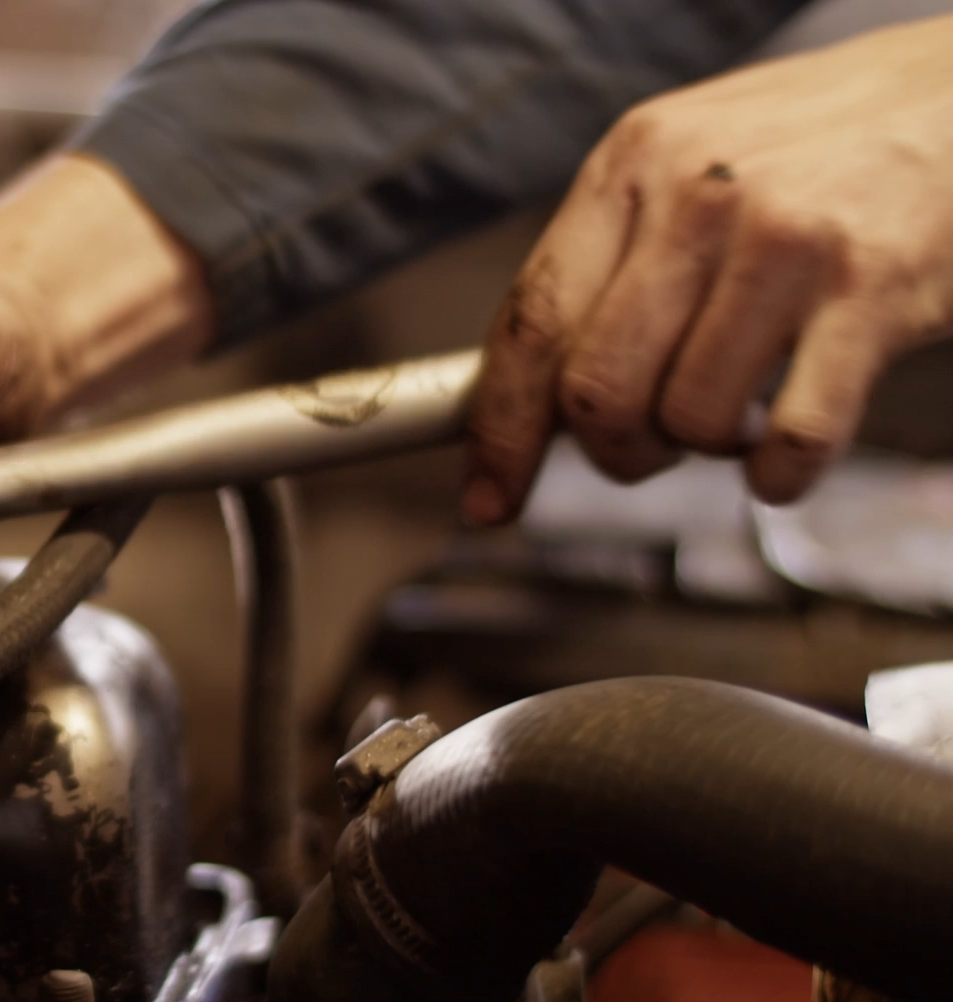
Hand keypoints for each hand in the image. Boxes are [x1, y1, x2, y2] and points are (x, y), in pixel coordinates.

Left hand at [464, 15, 952, 522]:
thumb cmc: (821, 144)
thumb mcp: (690, 163)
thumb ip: (612, 261)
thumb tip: (523, 392)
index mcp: (632, 163)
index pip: (530, 321)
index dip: (499, 429)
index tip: (488, 495)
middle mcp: (700, 194)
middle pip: (595, 389)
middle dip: (613, 449)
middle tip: (647, 447)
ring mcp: (786, 242)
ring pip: (687, 419)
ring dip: (705, 450)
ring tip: (739, 412)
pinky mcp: (874, 289)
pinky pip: (792, 437)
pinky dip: (778, 475)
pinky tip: (784, 452)